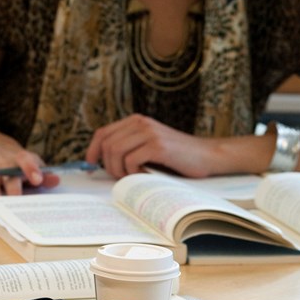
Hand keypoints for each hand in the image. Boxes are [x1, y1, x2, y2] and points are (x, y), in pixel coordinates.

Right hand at [0, 148, 60, 195]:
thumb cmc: (16, 162)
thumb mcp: (31, 162)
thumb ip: (43, 173)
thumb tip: (57, 180)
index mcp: (19, 158)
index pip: (26, 160)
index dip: (32, 169)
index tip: (38, 180)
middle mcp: (3, 162)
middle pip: (8, 174)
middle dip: (12, 186)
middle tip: (17, 197)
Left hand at [85, 114, 217, 178]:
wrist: (207, 156)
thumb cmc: (179, 157)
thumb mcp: (150, 146)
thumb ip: (131, 147)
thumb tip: (104, 163)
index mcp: (136, 121)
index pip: (103, 133)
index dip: (93, 150)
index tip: (92, 166)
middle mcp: (141, 123)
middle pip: (107, 144)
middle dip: (109, 166)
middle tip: (122, 178)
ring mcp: (149, 133)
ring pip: (116, 152)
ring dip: (120, 170)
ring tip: (134, 177)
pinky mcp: (158, 146)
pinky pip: (131, 160)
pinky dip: (134, 172)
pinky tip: (146, 175)